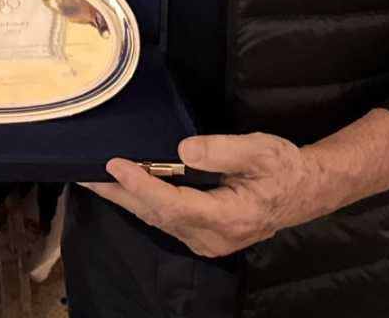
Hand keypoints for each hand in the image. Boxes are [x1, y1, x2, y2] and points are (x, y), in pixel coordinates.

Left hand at [81, 133, 319, 257]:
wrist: (304, 191)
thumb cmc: (283, 168)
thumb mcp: (260, 151)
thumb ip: (222, 151)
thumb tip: (183, 150)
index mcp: (228, 217)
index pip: (174, 204)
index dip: (142, 185)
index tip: (116, 164)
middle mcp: (212, 236)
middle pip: (156, 215)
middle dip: (119, 193)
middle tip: (85, 173)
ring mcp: (206, 240)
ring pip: (157, 219)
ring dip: (125, 198)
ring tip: (93, 178)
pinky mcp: (202, 234)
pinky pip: (165, 219)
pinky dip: (141, 201)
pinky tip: (123, 188)